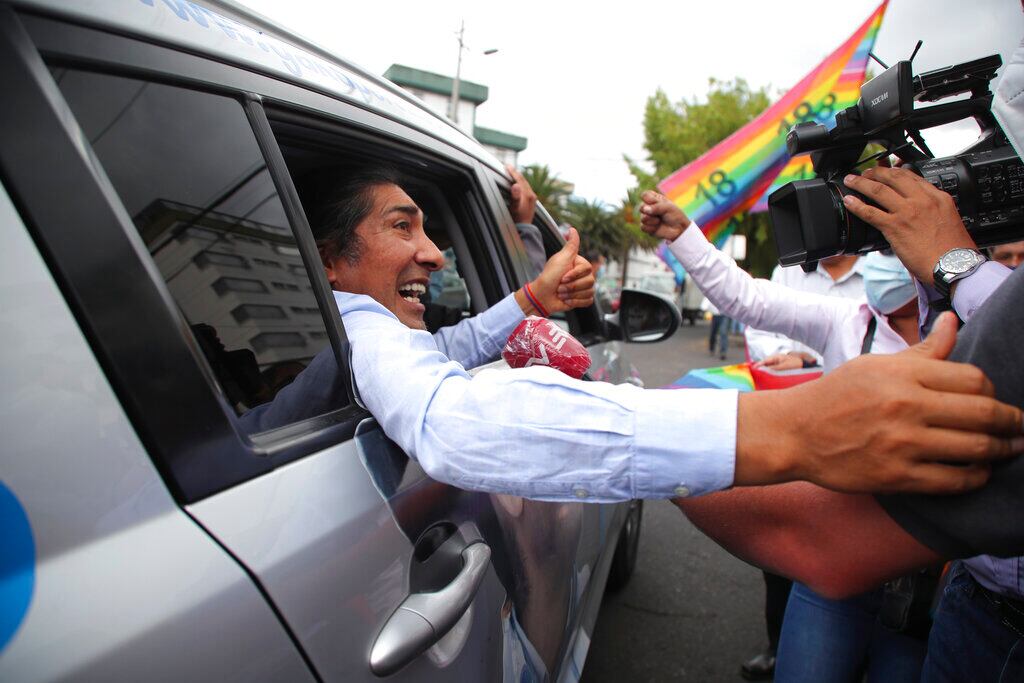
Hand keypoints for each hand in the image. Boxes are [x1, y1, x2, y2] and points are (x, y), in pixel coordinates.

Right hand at [507, 164, 536, 223]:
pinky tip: (518, 186)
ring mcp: (532, 199)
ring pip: (525, 185)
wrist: (525, 231)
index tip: (507, 166)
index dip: (513, 172)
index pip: (519, 179)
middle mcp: (531, 195)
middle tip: (508, 168)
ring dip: (518, 179)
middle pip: (523, 181)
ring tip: (512, 174)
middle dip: (515, 174)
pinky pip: (526, 189)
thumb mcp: (514, 208)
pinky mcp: (531, 202)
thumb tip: (515, 185)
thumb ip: (515, 196)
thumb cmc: (517, 221)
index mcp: (527, 195)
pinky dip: (521, 184)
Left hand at [516, 227, 594, 314]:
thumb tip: (573, 229)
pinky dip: (575, 302)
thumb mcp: (561, 258)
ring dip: (572, 295)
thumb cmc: (550, 276)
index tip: (562, 276)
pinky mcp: (583, 299)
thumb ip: (571, 245)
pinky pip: (588, 301)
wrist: (542, 296)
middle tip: (560, 286)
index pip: (587, 269)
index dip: (574, 275)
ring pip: (589, 292)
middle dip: (571, 286)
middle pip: (590, 281)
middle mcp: (583, 275)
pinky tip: (566, 300)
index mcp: (580, 265)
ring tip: (561, 293)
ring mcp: (584, 288)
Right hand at [639, 190, 691, 240]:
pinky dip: (652, 228)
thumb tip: (645, 210)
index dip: (649, 199)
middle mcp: (649, 208)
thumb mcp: (668, 207)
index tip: (657, 203)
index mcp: (654, 199)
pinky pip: (643, 227)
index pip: (645, 195)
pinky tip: (657, 227)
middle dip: (651, 212)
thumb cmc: (675, 216)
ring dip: (653, 220)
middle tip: (661, 214)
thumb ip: (656, 207)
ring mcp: (647, 218)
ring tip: (660, 221)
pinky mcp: (646, 227)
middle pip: (641, 207)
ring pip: (642, 218)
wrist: (679, 230)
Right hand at [736, 312, 1023, 493]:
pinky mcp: (897, 476)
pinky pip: (954, 481)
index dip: (993, 392)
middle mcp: (906, 407)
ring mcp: (902, 444)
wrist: (795, 432)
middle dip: (1014, 424)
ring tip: (1009, 450)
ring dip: (1002, 451)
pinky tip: (978, 472)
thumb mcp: (877, 364)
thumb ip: (923, 351)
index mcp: (903, 374)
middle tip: (1022, 429)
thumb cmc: (837, 395)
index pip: (973, 379)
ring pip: (975, 449)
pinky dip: (976, 478)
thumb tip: (954, 321)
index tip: (996, 401)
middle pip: (984, 414)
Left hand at [842, 167, 977, 284]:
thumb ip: (933, 209)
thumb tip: (919, 211)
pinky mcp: (895, 226)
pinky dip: (856, 205)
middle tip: (866, 172)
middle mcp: (922, 200)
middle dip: (877, 172)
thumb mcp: (949, 219)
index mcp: (938, 197)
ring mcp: (907, 212)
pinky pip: (870, 212)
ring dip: (861, 183)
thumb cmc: (954, 250)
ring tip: (851, 180)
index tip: (886, 169)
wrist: (955, 265)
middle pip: (894, 177)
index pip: (913, 176)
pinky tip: (849, 201)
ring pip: (879, 190)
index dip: (895, 170)